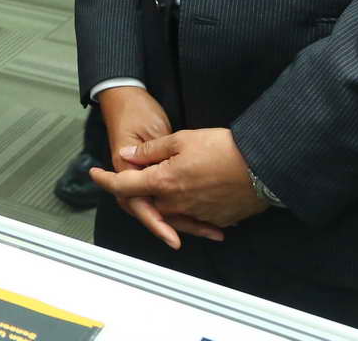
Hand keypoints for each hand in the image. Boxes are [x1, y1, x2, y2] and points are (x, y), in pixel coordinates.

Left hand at [93, 86, 223, 248]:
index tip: (94, 174)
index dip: (105, 180)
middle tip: (137, 176)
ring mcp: (196, 214)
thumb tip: (127, 155)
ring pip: (170, 212)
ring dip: (164, 202)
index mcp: (163, 183)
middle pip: (147, 202)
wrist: (263, 166)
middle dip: (139, 191)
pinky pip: (194, 218)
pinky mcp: (215, 219)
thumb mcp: (181, 139)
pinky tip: (196, 196)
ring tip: (168, 186)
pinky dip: (190, 211)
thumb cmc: (223, 148)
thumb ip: (150, 150)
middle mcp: (176, 204)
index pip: (124, 186)